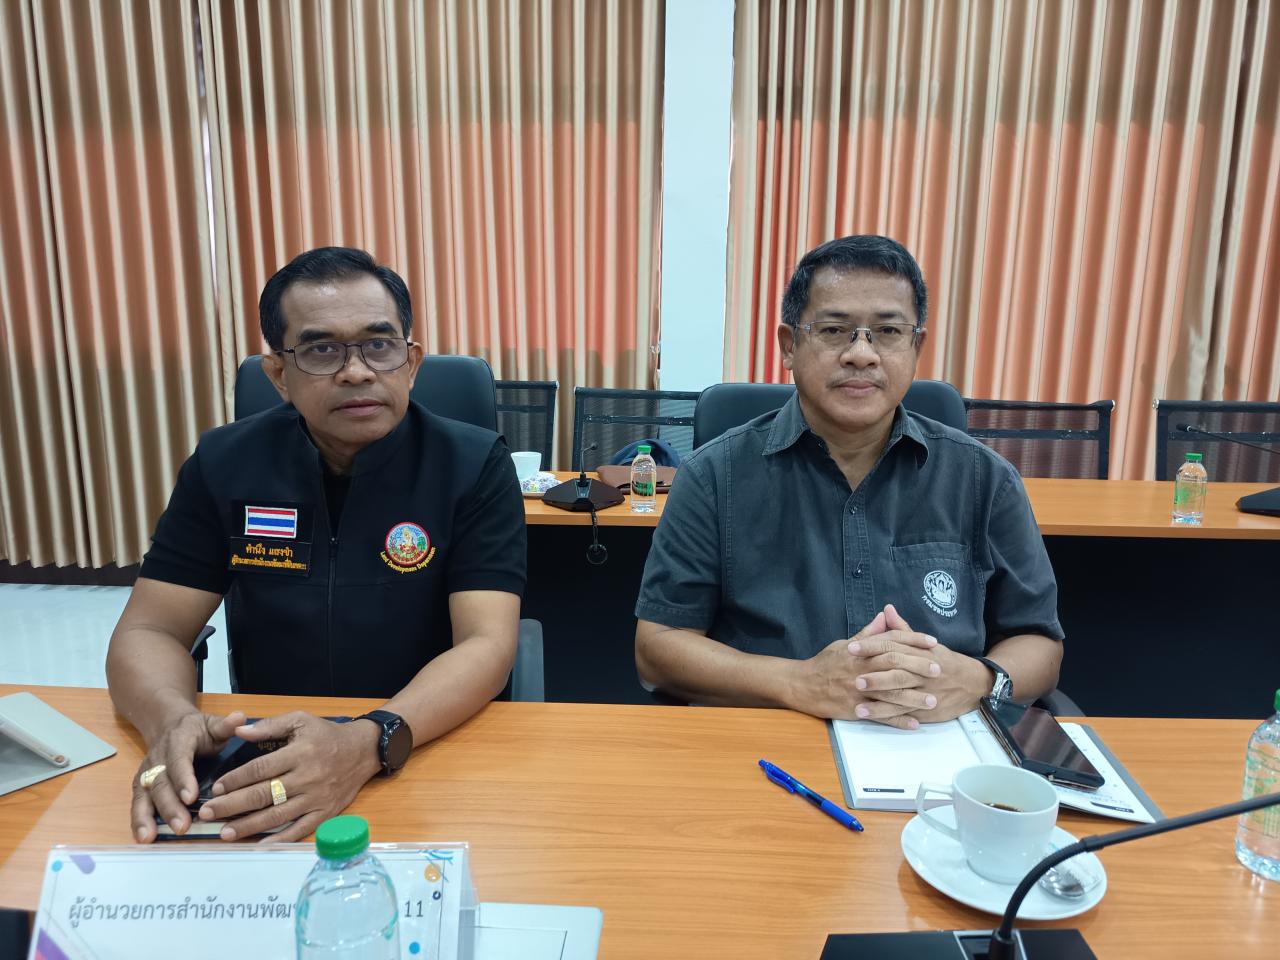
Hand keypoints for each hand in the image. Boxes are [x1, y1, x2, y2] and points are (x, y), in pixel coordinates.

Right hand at [130, 710, 245, 842]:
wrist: (169, 725)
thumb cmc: (196, 729)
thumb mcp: (212, 724)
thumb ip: (225, 725)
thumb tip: (240, 718)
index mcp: (178, 742)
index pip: (179, 761)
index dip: (183, 779)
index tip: (191, 797)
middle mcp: (158, 758)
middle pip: (161, 784)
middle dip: (170, 807)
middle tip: (182, 826)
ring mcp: (147, 772)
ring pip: (144, 795)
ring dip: (146, 817)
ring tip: (150, 837)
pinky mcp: (142, 785)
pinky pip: (137, 803)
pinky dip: (137, 820)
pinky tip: (142, 837)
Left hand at [197, 712, 382, 842]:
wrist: (364, 750)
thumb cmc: (328, 734)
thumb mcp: (301, 720)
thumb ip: (270, 725)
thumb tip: (239, 731)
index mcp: (300, 752)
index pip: (260, 769)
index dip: (236, 779)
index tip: (217, 788)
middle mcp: (307, 777)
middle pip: (264, 794)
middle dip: (232, 805)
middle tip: (208, 813)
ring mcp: (317, 797)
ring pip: (278, 815)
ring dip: (249, 825)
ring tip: (225, 832)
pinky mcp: (325, 813)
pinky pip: (301, 829)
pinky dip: (280, 839)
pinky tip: (260, 845)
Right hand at [786, 610, 938, 723]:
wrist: (802, 685)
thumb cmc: (825, 663)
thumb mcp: (845, 643)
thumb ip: (868, 634)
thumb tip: (885, 616)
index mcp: (860, 651)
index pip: (891, 641)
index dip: (913, 640)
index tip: (932, 643)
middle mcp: (861, 669)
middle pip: (894, 665)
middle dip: (918, 666)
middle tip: (938, 670)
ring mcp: (858, 691)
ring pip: (890, 694)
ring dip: (913, 698)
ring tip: (932, 700)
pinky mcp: (855, 709)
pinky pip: (880, 716)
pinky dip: (898, 720)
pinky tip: (914, 723)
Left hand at [850, 604, 990, 724]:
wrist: (973, 684)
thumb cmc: (944, 661)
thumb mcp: (925, 644)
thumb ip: (902, 629)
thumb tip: (887, 609)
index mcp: (919, 652)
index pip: (893, 646)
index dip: (871, 646)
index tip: (851, 648)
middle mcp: (922, 672)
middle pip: (897, 672)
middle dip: (875, 676)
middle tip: (853, 678)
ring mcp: (925, 692)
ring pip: (901, 696)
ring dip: (878, 702)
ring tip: (857, 705)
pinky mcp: (927, 710)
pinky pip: (905, 714)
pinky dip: (889, 717)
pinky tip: (872, 717)